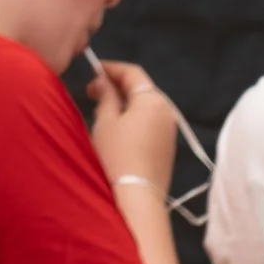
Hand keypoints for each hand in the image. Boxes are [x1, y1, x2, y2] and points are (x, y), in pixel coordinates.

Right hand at [89, 57, 180, 195]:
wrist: (138, 195)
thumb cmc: (118, 154)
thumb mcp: (106, 121)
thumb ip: (106, 95)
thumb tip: (103, 81)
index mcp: (153, 99)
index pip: (133, 72)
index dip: (111, 68)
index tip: (92, 70)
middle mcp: (167, 110)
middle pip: (142, 88)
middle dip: (117, 85)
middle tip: (93, 93)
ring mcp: (170, 129)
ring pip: (146, 105)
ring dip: (125, 102)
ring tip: (102, 110)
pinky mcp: (168, 145)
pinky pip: (150, 121)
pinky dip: (134, 117)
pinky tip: (118, 126)